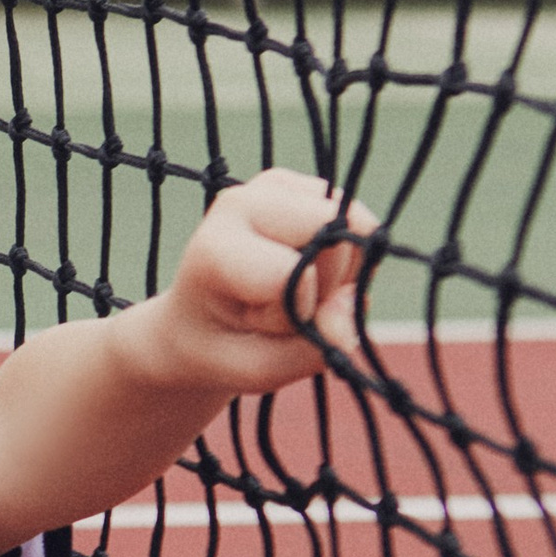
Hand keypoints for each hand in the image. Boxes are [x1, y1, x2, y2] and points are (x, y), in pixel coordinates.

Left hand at [138, 169, 374, 400]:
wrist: (196, 320)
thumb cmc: (219, 346)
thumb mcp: (254, 371)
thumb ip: (309, 350)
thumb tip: (356, 304)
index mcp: (216, 247)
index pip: (296, 275)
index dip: (298, 314)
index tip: (260, 324)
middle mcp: (243, 202)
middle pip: (335, 238)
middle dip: (328, 287)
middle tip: (285, 308)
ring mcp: (274, 186)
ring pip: (354, 226)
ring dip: (339, 274)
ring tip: (293, 290)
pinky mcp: (302, 185)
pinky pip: (358, 222)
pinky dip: (345, 258)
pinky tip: (308, 271)